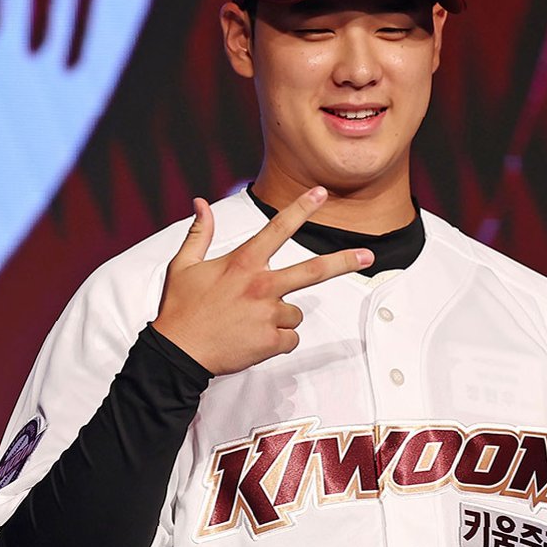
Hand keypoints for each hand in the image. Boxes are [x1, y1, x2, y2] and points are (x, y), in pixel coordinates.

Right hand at [152, 187, 373, 375]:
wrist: (177, 354)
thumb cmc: (179, 308)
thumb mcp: (183, 265)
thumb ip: (199, 233)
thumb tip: (201, 202)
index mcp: (243, 263)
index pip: (278, 228)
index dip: (301, 208)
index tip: (321, 193)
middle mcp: (261, 285)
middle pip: (314, 270)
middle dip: (344, 261)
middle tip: (369, 256)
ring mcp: (268, 314)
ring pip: (295, 312)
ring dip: (280, 317)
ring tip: (249, 322)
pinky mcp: (271, 341)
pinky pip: (290, 338)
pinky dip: (277, 341)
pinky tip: (253, 340)